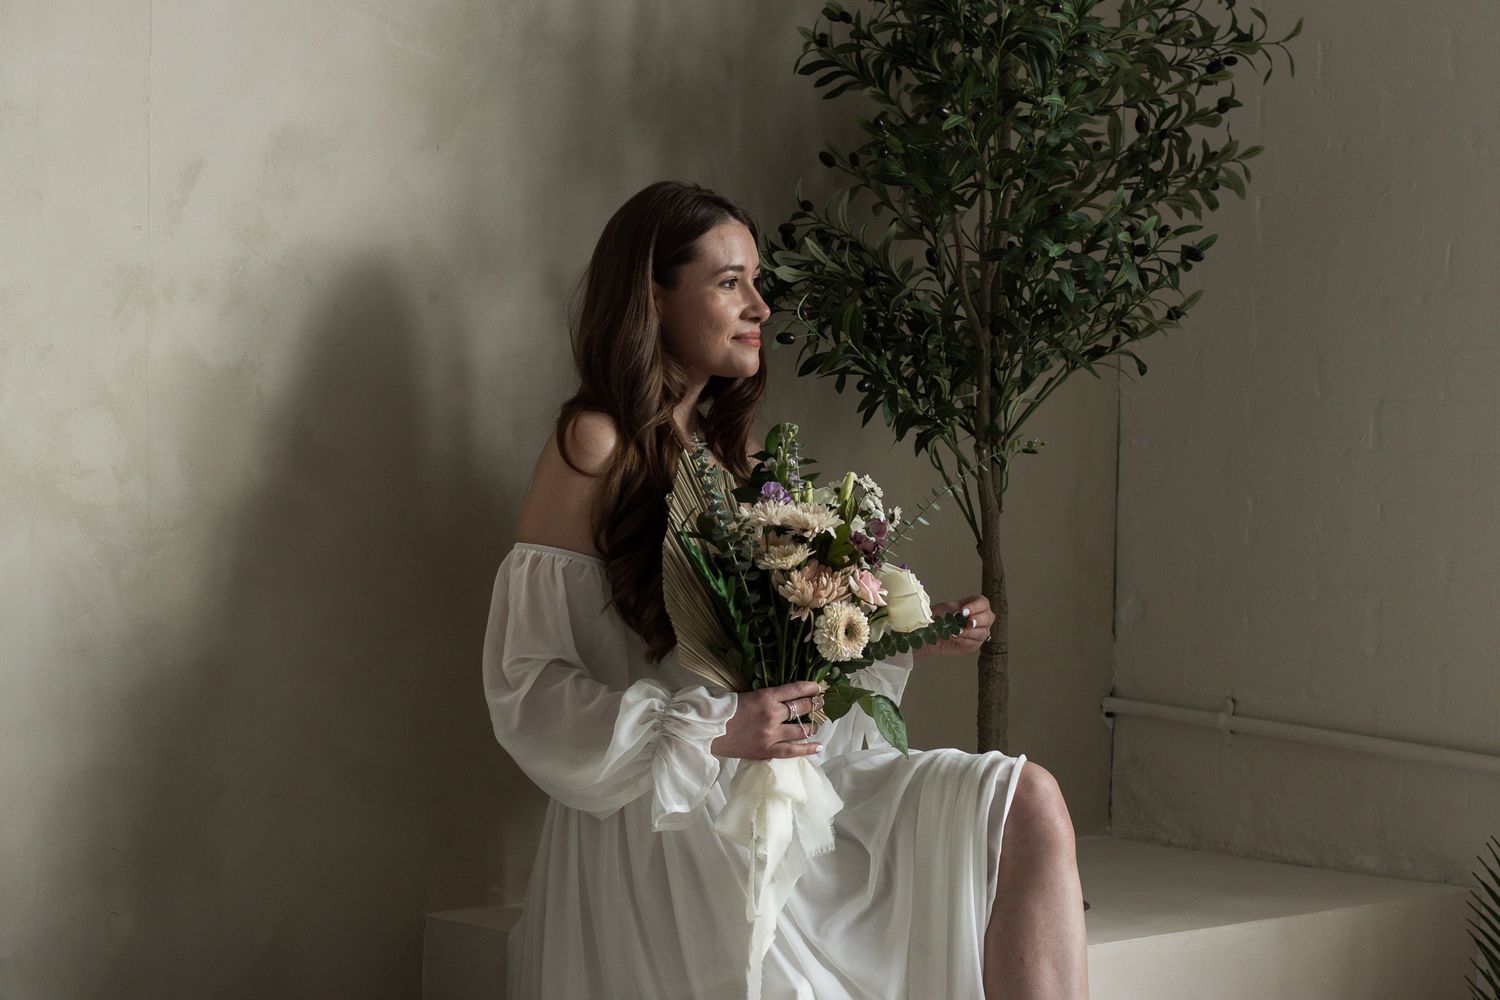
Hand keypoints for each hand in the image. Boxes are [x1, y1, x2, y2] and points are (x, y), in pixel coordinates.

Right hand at [710, 679, 826, 759]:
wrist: (705, 731)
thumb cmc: (721, 709)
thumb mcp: (746, 694)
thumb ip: (766, 696)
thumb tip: (784, 697)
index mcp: (765, 697)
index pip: (795, 690)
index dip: (810, 688)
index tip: (818, 688)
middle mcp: (772, 715)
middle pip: (801, 708)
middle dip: (814, 704)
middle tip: (820, 703)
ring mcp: (770, 735)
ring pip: (801, 730)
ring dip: (811, 726)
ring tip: (814, 725)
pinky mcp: (766, 751)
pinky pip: (792, 751)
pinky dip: (807, 749)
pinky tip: (818, 746)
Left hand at [915, 594, 993, 658]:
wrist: (929, 633)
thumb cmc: (938, 617)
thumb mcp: (947, 608)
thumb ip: (959, 609)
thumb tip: (966, 615)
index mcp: (974, 605)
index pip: (983, 603)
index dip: (976, 607)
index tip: (963, 611)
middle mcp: (980, 618)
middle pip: (989, 618)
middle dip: (978, 620)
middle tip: (967, 622)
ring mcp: (979, 632)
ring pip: (983, 632)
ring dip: (969, 632)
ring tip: (955, 632)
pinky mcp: (974, 644)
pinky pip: (975, 643)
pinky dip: (965, 640)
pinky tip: (955, 638)